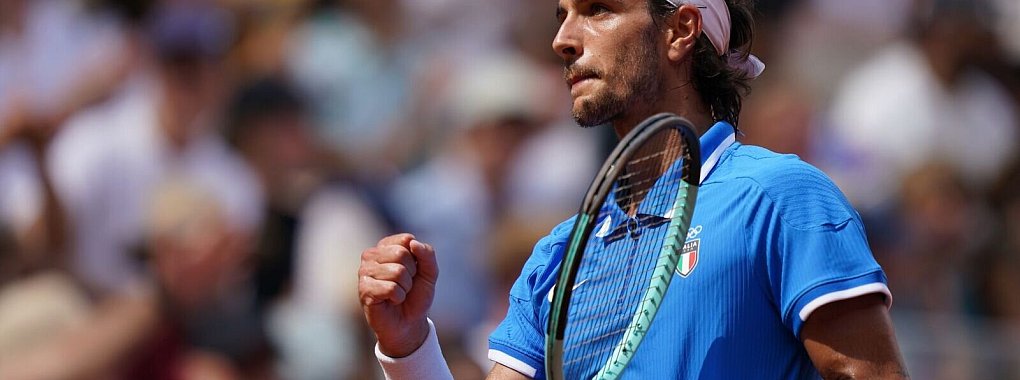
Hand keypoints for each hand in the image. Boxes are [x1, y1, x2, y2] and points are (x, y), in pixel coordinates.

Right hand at [359, 234, 438, 356]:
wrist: (409, 323)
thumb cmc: (416, 295)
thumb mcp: (430, 273)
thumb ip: (427, 254)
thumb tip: (413, 242)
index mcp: (386, 246)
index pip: (406, 240)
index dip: (417, 259)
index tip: (413, 271)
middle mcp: (371, 255)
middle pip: (401, 254)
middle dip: (411, 274)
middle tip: (405, 285)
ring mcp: (364, 272)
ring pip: (397, 272)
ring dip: (405, 287)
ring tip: (398, 294)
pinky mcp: (364, 290)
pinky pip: (390, 288)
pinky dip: (398, 297)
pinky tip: (391, 301)